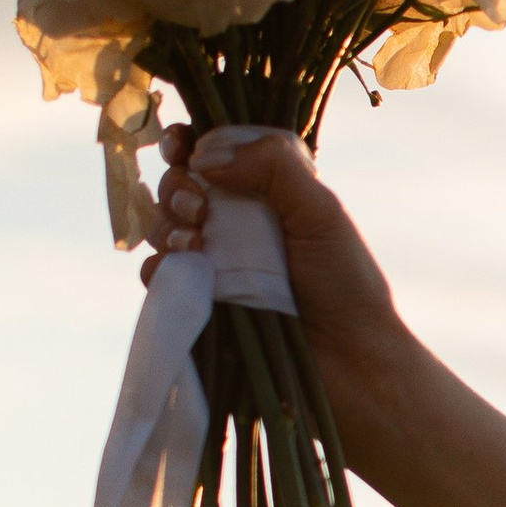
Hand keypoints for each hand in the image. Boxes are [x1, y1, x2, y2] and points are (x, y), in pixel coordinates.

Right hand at [143, 127, 405, 409]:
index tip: (181, 144)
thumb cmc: (345, 284)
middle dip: (178, 184)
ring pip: (161, 224)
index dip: (187, 143)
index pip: (211, 152)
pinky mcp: (197, 302)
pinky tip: (190, 267)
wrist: (347, 362)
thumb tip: (206, 155)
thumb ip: (273, 167)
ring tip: (197, 240)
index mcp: (264, 192)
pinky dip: (163, 264)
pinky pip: (158, 274)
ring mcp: (212, 262)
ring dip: (168, 221)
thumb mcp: (321, 211)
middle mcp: (233, 222)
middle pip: (178, 183)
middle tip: (200, 206)